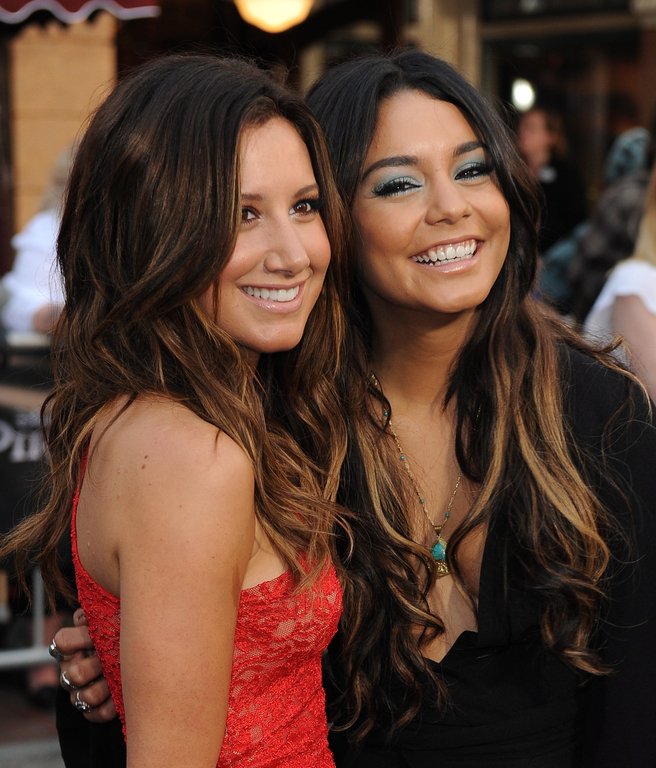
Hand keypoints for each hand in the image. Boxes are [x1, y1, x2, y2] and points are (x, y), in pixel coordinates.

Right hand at [52, 608, 116, 722]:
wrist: (141, 655)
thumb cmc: (122, 632)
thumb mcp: (112, 616)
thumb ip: (99, 613)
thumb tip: (86, 618)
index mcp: (72, 646)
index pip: (62, 642)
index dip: (78, 639)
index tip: (96, 635)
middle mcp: (71, 670)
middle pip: (73, 675)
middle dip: (95, 666)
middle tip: (111, 658)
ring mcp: (79, 692)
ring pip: (84, 697)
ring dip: (105, 687)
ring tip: (119, 676)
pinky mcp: (92, 710)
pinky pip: (95, 714)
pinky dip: (110, 707)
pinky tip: (120, 695)